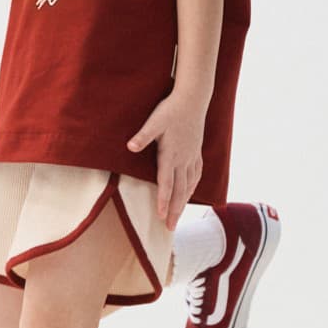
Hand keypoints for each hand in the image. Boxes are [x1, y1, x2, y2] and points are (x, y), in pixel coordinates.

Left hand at [126, 92, 205, 230]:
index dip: (163, 201)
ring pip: (189, 185)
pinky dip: (193, 187)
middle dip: (174, 211)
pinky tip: (191, 192)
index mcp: (171, 155)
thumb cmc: (171, 109)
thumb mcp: (154, 121)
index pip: (166, 183)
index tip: (160, 217)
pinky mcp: (196, 151)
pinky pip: (196, 175)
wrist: (193, 98)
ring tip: (178, 216)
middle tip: (170, 228)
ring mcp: (192, 156)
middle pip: (179, 191)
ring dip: (183, 203)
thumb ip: (143, 135)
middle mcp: (183, 159)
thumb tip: (130, 146)